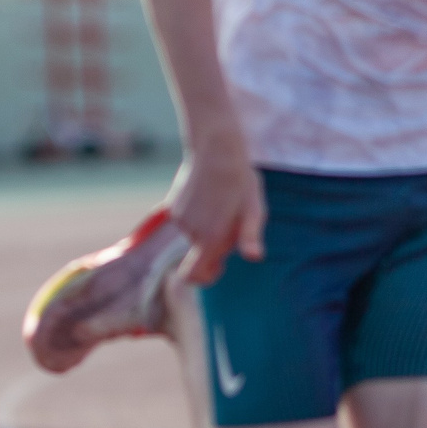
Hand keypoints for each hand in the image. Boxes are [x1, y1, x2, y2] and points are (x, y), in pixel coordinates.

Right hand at [166, 141, 265, 286]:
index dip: (205, 278)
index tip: (221, 266)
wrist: (215, 149)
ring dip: (206, 227)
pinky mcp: (172, 206)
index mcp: (210, 238)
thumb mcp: (253, 209)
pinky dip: (197, 215)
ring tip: (222, 202)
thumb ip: (250, 237)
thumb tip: (254, 258)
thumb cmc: (240, 179)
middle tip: (231, 222)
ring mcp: (179, 219)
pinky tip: (210, 194)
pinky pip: (186, 220)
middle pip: (198, 253)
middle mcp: (190, 232)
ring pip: (193, 234)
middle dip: (213, 245)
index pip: (192, 276)